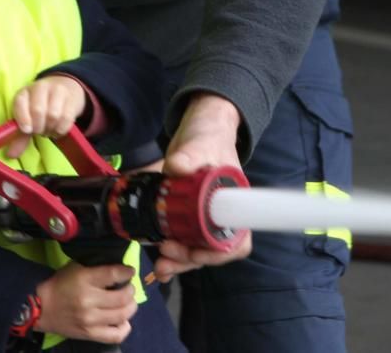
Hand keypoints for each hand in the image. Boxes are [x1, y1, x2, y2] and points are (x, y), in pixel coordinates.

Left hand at [8, 76, 87, 158]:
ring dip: (50, 128)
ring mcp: (57, 91)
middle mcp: (40, 88)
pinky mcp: (71, 99)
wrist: (65, 89)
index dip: (22, 117)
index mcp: (24, 92)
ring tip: (48, 130)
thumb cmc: (41, 106)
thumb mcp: (28, 117)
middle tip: (39, 131)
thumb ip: (19, 137)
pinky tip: (57, 129)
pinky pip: (66, 119)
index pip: (20, 102)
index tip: (27, 130)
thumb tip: (11, 154)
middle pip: (38, 110)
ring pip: (53, 115)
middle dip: (38, 126)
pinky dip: (61, 129)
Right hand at [35, 263, 136, 342]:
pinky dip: (124, 328)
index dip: (127, 273)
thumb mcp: (76, 268)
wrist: (41, 309)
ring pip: (122, 315)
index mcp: (85, 280)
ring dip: (131, 307)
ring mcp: (90, 320)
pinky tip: (122, 321)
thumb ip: (97, 267)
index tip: (130, 272)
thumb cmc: (60, 284)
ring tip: (127, 303)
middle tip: (128, 288)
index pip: (114, 274)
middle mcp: (89, 301)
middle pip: (123, 297)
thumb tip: (120, 269)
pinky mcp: (89, 335)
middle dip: (131, 291)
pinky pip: (115, 335)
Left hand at [154, 93, 251, 281]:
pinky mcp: (184, 213)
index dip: (218, 253)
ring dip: (177, 260)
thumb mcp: (201, 143)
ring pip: (194, 248)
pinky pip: (180, 238)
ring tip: (160, 264)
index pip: (236, 239)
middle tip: (166, 256)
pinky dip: (169, 250)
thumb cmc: (209, 134)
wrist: (198, 126)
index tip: (196, 252)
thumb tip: (176, 167)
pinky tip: (154, 253)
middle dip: (188, 259)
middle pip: (211, 250)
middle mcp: (220, 213)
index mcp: (233, 202)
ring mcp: (201, 215)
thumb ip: (190, 154)